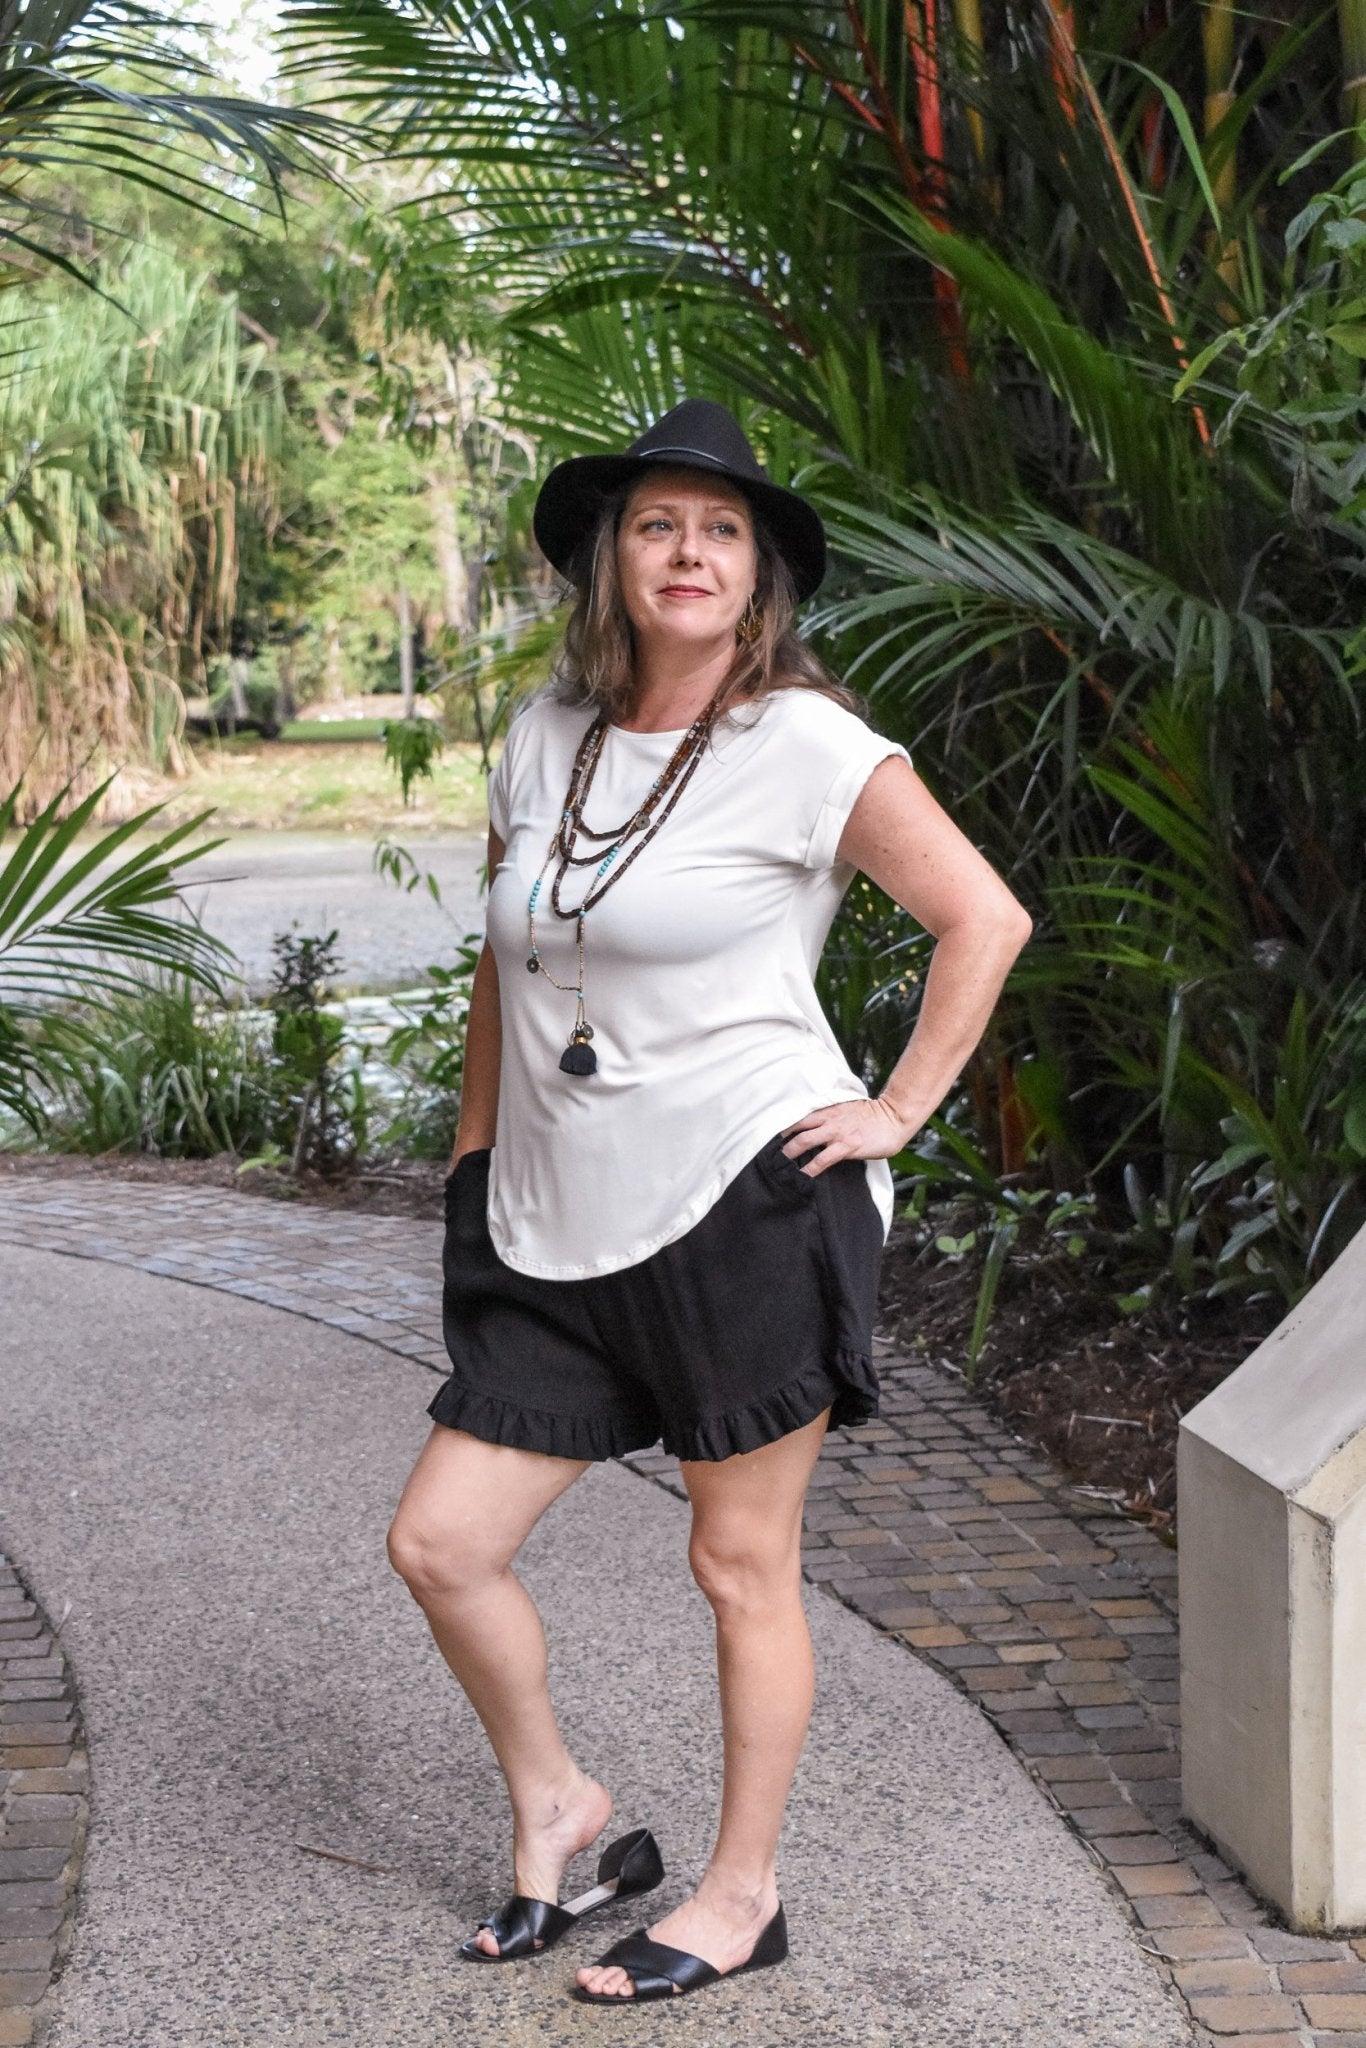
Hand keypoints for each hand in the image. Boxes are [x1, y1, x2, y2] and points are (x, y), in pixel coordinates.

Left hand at [781, 1096, 918, 1175]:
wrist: (893, 1118)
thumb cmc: (874, 1115)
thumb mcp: (849, 1108)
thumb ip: (833, 1115)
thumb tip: (821, 1126)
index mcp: (829, 1109)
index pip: (800, 1116)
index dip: (785, 1126)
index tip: (774, 1136)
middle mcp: (829, 1119)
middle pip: (796, 1127)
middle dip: (782, 1141)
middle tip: (771, 1152)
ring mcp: (836, 1133)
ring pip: (804, 1141)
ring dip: (789, 1153)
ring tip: (780, 1165)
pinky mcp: (846, 1147)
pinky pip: (822, 1160)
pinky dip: (809, 1168)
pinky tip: (802, 1176)